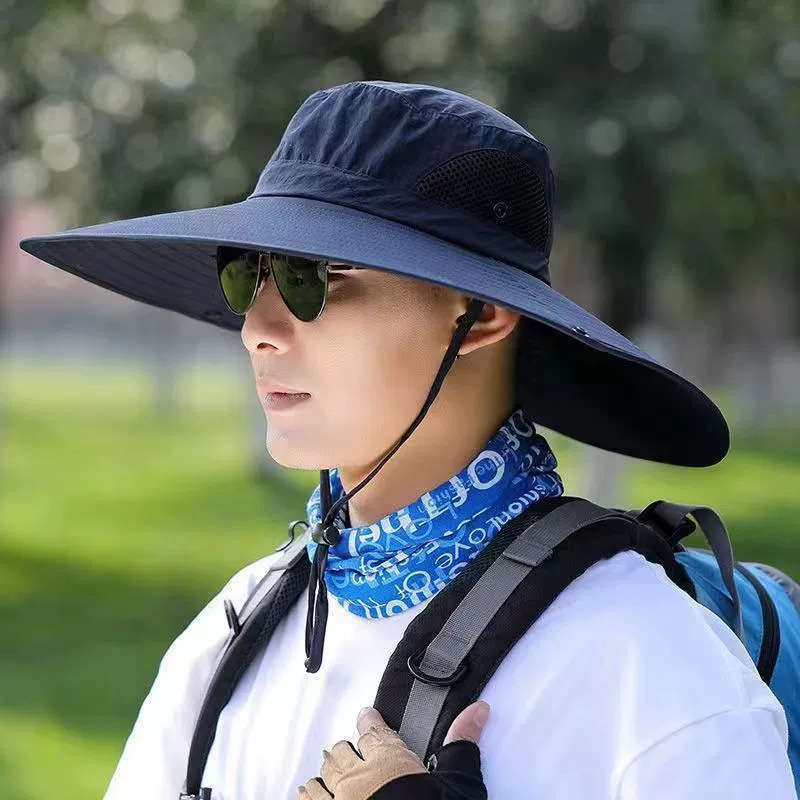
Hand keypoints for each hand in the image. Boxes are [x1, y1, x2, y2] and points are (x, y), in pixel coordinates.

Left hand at [296, 701, 489, 799]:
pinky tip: (309, 793)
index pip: (372, 729)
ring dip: (326, 773)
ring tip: (327, 773)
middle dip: (346, 750)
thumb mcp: (458, 782)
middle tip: (350, 751)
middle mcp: (359, 776)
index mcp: (389, 760)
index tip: (366, 716)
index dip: (368, 721)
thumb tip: (477, 710)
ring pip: (323, 777)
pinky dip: (310, 795)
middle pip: (342, 752)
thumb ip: (461, 742)